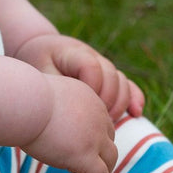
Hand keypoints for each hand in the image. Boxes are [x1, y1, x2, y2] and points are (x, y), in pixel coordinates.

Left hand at [14, 34, 144, 121]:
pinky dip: (134, 99)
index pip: (90, 66)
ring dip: (119, 104)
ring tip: (107, 123)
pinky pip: (127, 85)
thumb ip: (53, 88)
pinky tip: (136, 114)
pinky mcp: (108, 76)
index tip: (80, 106)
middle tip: (93, 122)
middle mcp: (93, 57)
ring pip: (122, 82)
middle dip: (106, 101)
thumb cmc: (36, 63)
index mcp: (73, 52)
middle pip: (111, 76)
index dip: (90, 87)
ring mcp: (103, 66)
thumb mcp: (38, 73)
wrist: (40, 49)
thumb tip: (62, 112)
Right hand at [21, 74, 118, 172]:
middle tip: (82, 164)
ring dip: (101, 170)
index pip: (101, 121)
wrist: (23, 103)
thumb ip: (55, 105)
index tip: (78, 146)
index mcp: (88, 99)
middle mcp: (97, 117)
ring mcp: (94, 137)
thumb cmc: (23, 98)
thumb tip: (42, 114)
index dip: (93, 137)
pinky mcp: (85, 156)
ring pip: (110, 159)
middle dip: (99, 153)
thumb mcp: (47, 94)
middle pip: (109, 140)